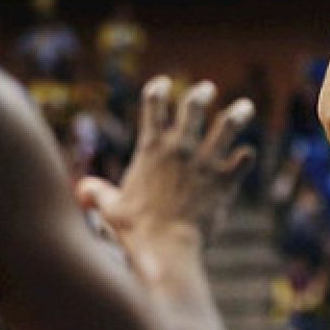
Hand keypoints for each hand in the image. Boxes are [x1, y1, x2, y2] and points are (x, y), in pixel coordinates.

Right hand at [78, 77, 254, 252]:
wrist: (165, 246)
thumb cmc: (135, 229)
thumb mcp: (109, 208)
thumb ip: (97, 194)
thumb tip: (82, 189)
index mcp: (151, 148)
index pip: (153, 104)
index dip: (158, 89)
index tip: (164, 83)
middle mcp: (180, 148)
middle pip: (194, 106)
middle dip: (201, 93)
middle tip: (207, 89)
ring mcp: (205, 162)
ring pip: (227, 125)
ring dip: (238, 113)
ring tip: (245, 107)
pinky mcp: (225, 180)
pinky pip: (244, 159)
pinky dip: (246, 157)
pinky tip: (247, 156)